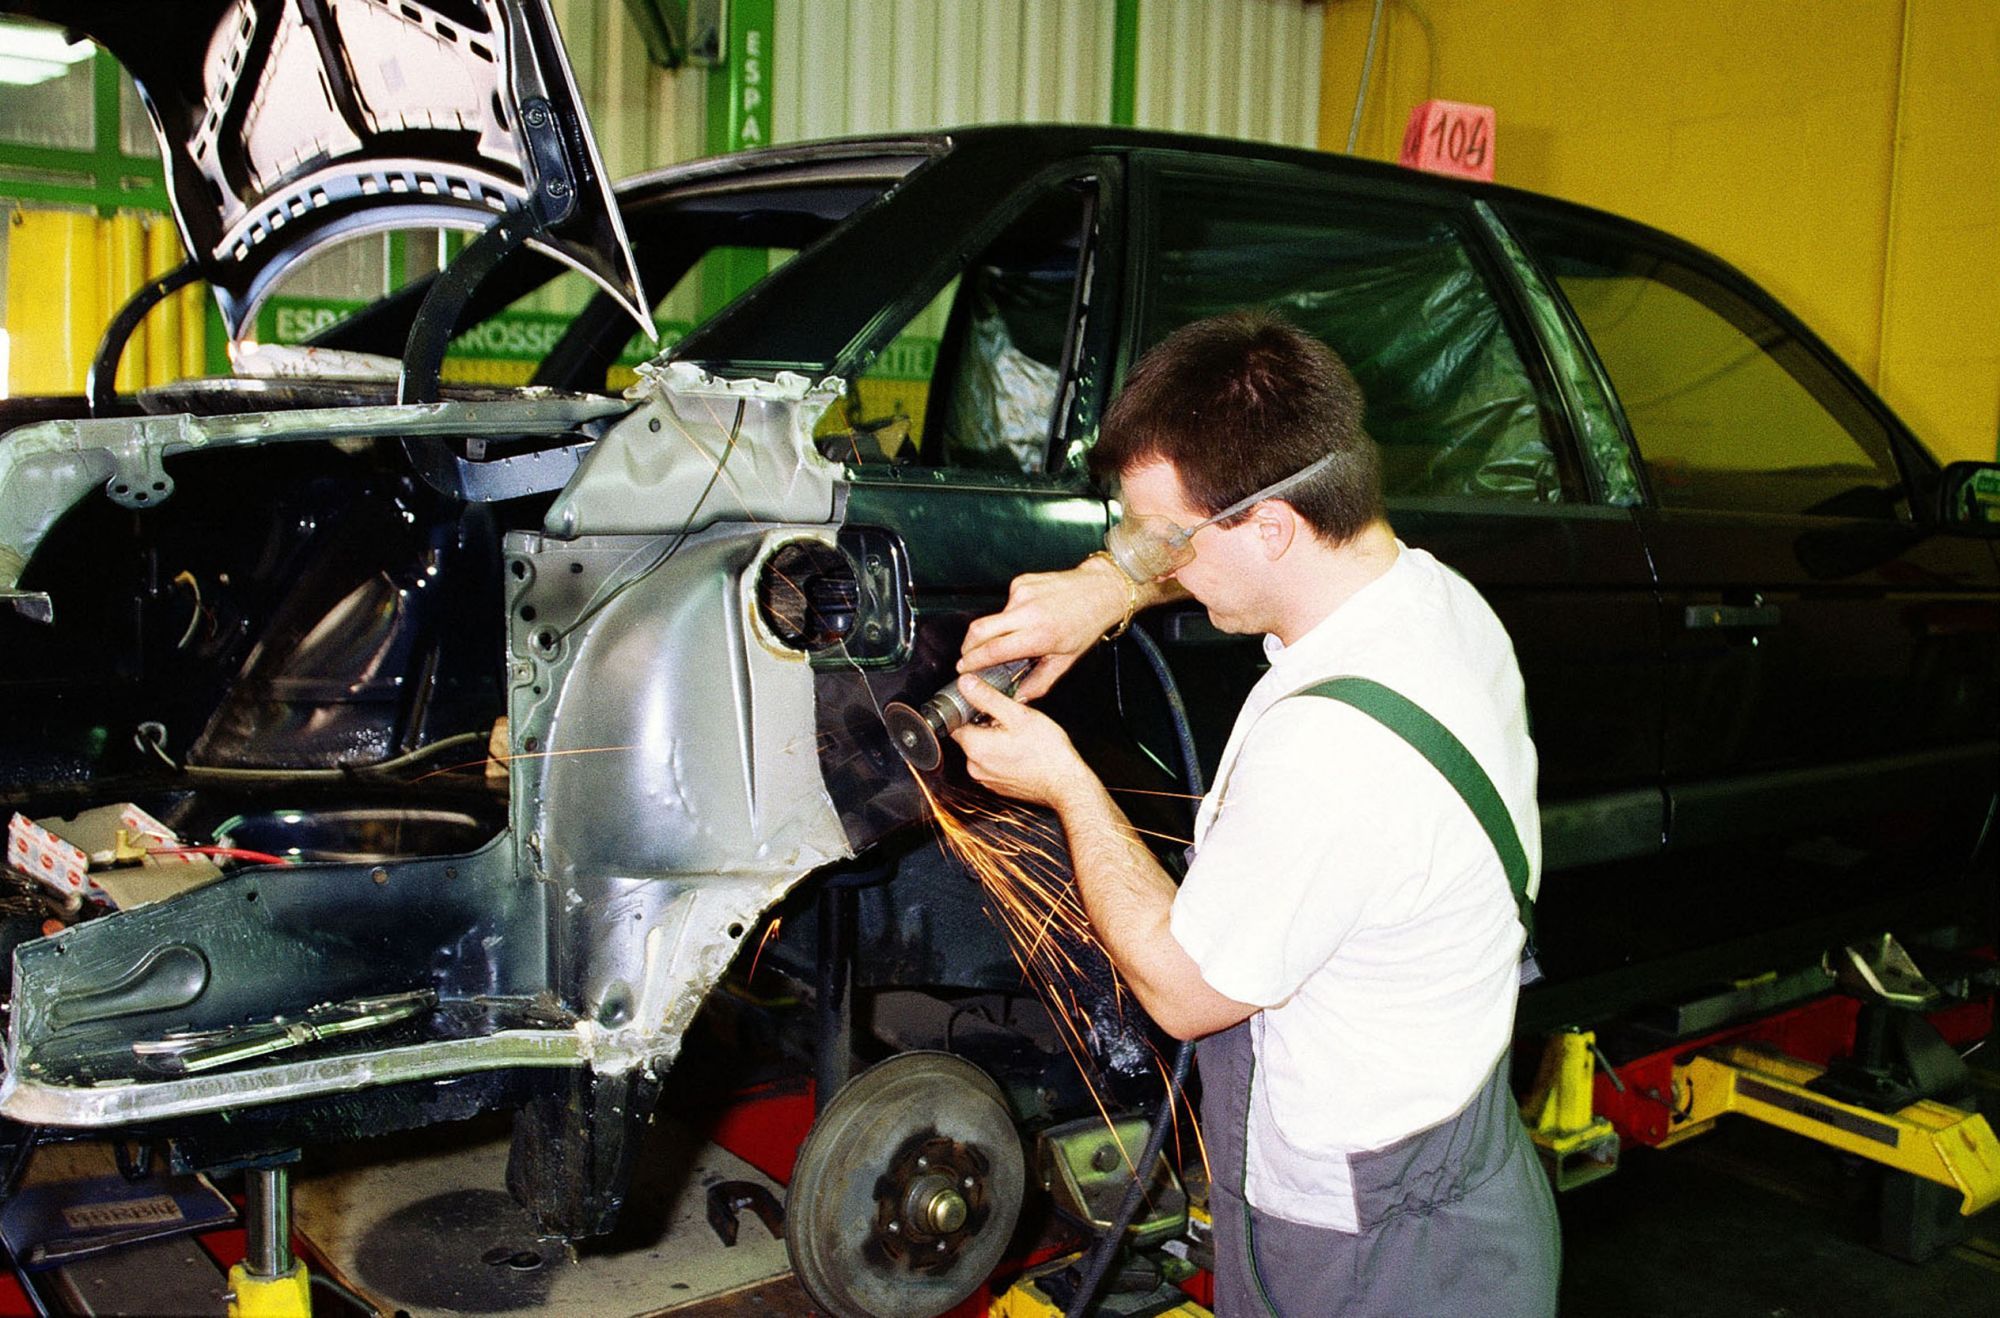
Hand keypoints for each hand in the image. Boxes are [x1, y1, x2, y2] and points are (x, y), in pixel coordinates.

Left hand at [951, 673, 1097, 808]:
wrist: (1065, 784)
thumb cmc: (1047, 752)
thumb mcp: (1017, 714)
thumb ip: (987, 697)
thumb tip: (966, 684)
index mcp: (975, 747)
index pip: (955, 723)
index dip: (969, 710)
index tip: (985, 704)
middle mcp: (976, 767)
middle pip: (970, 736)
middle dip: (985, 725)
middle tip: (1010, 719)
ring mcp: (987, 779)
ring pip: (982, 751)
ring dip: (995, 740)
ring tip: (1018, 736)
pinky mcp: (999, 787)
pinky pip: (993, 765)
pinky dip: (1002, 755)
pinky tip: (1021, 750)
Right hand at [959, 556, 1131, 700]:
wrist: (1099, 589)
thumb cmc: (1086, 623)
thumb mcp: (1066, 660)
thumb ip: (1040, 681)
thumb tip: (1019, 696)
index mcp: (1039, 636)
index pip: (993, 650)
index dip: (972, 661)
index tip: (964, 668)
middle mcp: (1028, 613)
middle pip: (978, 630)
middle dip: (967, 646)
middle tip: (967, 657)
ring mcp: (1022, 594)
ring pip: (992, 617)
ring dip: (993, 631)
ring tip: (1012, 636)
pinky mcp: (1021, 582)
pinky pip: (1005, 604)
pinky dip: (1009, 615)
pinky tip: (1026, 617)